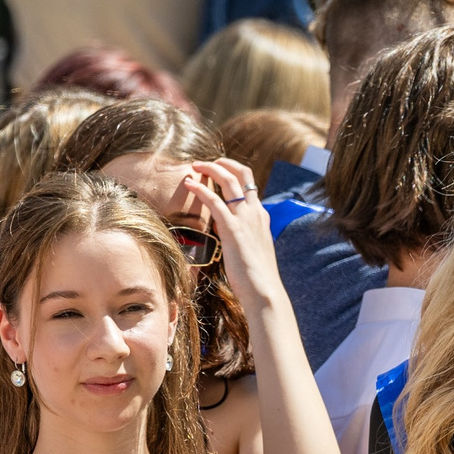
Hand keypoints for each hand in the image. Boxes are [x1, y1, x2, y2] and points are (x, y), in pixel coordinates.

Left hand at [181, 159, 282, 314]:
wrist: (264, 290)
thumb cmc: (257, 277)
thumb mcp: (251, 249)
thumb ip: (240, 235)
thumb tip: (225, 229)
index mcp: (261, 216)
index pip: (249, 185)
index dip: (234, 173)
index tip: (218, 171)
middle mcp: (255, 212)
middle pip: (242, 174)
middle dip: (223, 163)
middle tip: (206, 163)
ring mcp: (245, 218)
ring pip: (229, 181)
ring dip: (211, 169)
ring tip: (194, 166)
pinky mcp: (233, 228)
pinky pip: (214, 201)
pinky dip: (200, 189)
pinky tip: (188, 184)